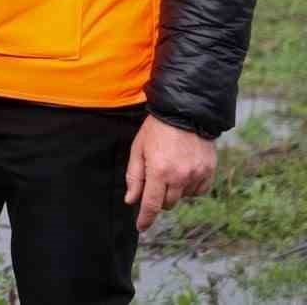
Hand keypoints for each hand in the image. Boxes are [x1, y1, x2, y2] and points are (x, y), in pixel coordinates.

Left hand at [124, 115, 216, 231]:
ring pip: (183, 197)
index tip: (141, 227)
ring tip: (170, 169)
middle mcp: (179, 176)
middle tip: (155, 180)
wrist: (185, 112)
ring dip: (175, 191)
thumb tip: (131, 200)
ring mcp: (197, 174)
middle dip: (158, 198)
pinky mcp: (209, 171)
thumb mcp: (138, 149)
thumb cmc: (156, 130)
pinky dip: (191, 187)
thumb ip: (134, 176)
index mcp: (158, 171)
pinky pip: (200, 191)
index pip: (151, 204)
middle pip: (167, 203)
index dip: (145, 218)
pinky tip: (185, 173)